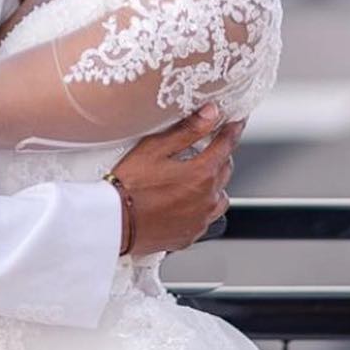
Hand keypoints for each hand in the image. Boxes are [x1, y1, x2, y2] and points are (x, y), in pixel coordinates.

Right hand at [108, 105, 240, 255]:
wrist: (114, 223)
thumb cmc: (129, 185)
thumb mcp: (155, 148)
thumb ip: (187, 130)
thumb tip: (210, 114)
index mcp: (201, 173)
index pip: (225, 145)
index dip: (231, 130)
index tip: (235, 123)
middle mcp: (207, 198)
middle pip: (225, 170)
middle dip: (220, 155)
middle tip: (208, 146)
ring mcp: (200, 220)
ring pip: (219, 197)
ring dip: (213, 184)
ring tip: (196, 177)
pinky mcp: (190, 235)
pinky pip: (205, 218)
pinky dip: (201, 207)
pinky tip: (185, 201)